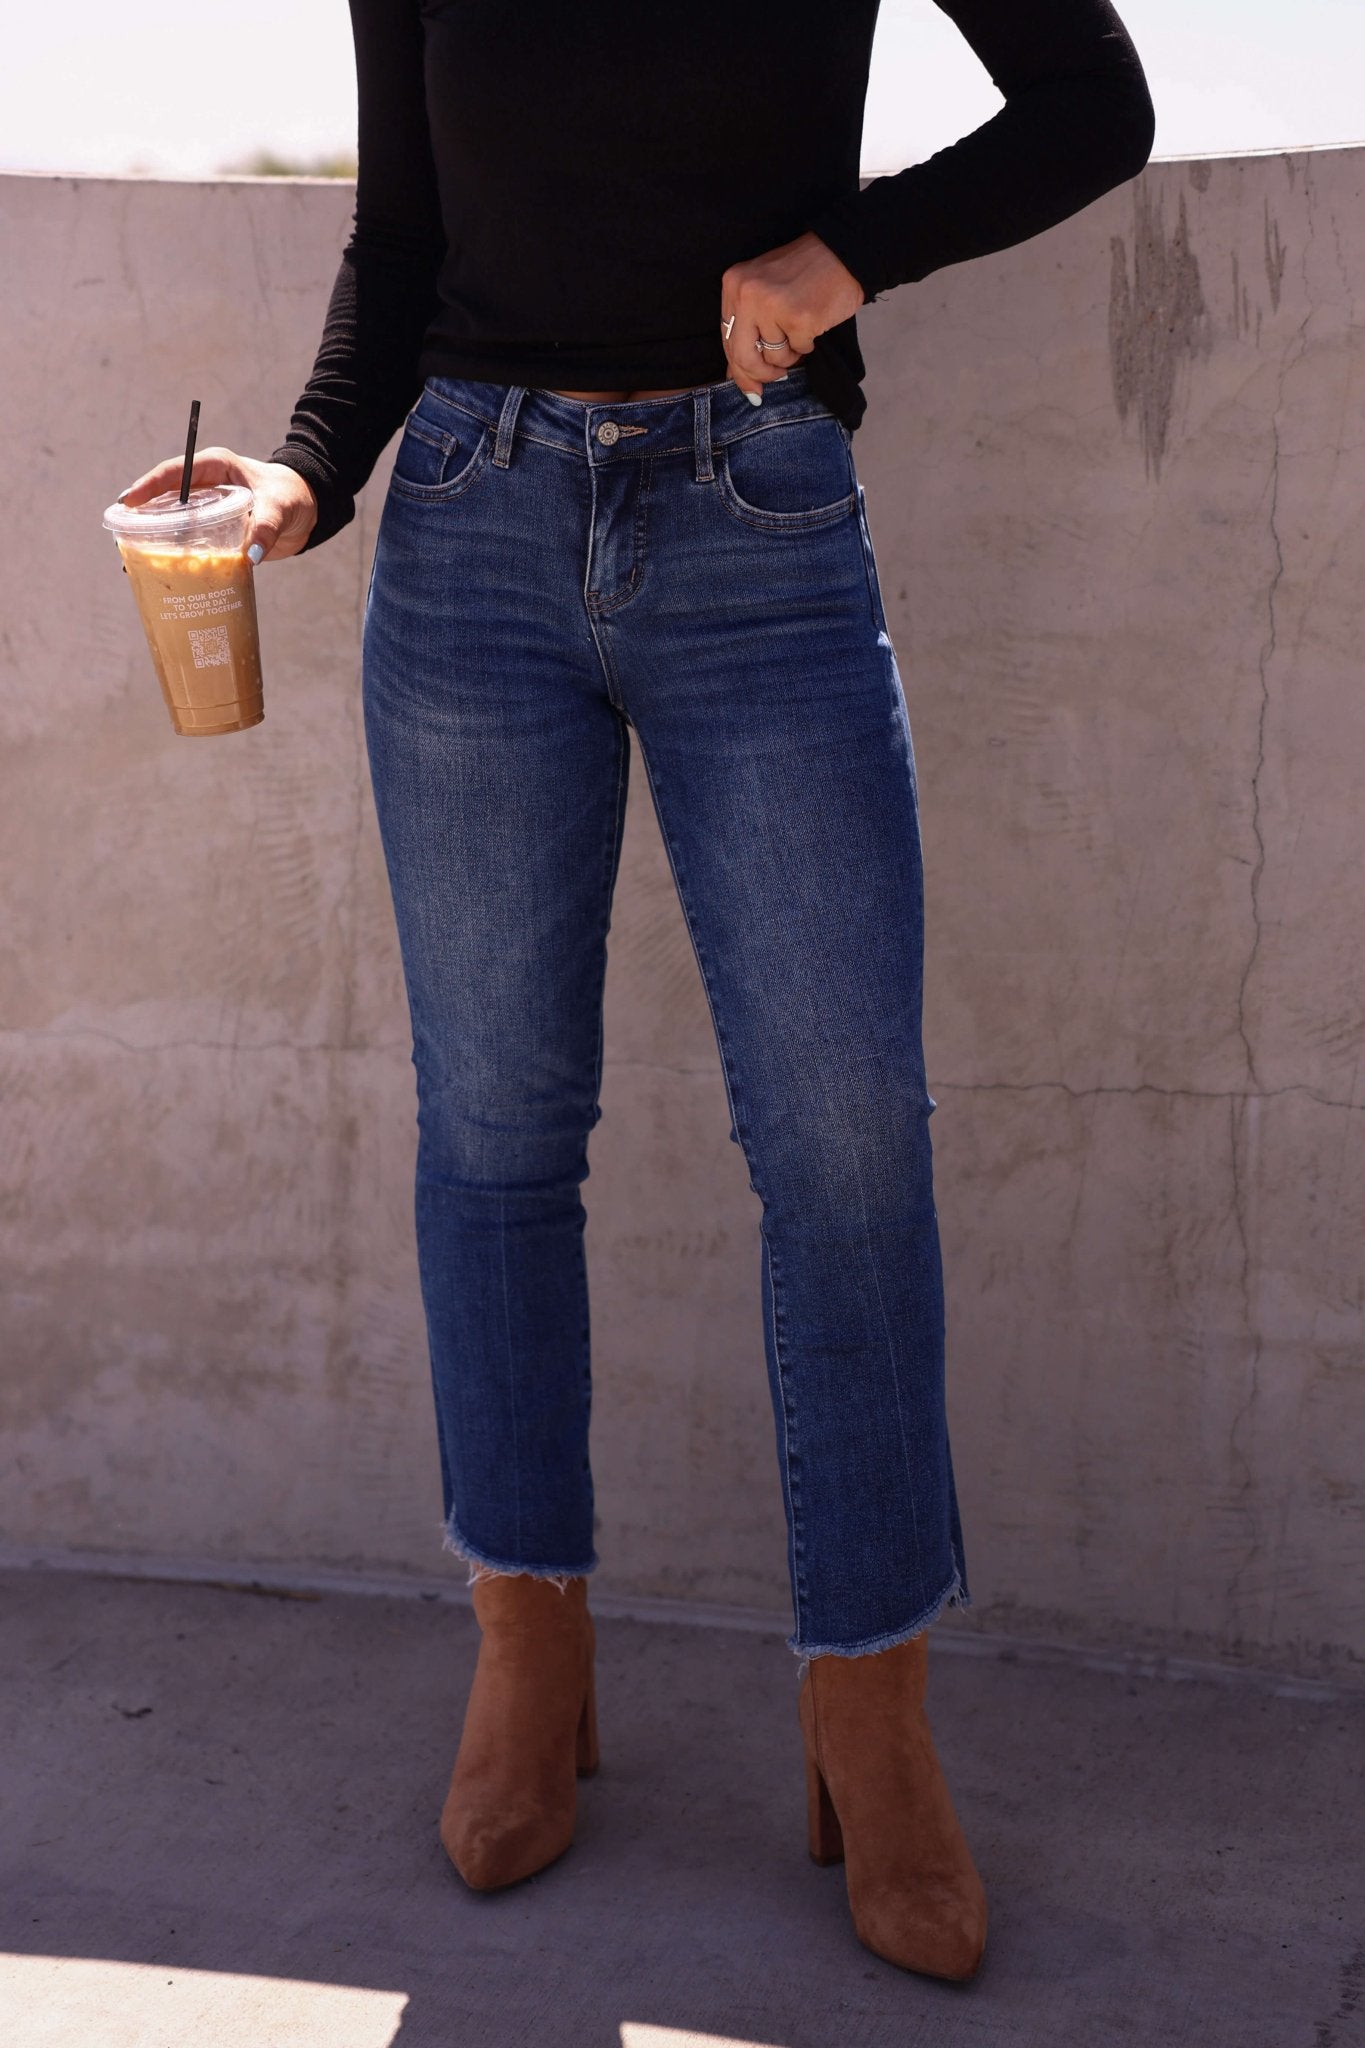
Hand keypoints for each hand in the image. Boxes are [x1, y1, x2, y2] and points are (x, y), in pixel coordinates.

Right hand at [116, 447, 317, 561]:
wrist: (306, 513)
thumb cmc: (293, 499)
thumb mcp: (280, 508)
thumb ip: (267, 528)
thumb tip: (252, 556)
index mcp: (214, 467)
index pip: (174, 473)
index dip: (149, 486)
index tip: (128, 501)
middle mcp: (205, 486)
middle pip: (164, 497)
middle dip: (141, 514)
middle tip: (118, 532)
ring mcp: (206, 508)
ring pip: (171, 519)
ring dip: (152, 535)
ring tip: (129, 556)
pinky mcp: (212, 529)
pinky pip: (187, 538)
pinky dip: (173, 552)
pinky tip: (158, 570)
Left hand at [720, 232, 864, 399]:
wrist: (841, 252)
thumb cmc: (802, 274)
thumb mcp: (763, 291)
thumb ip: (746, 327)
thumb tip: (735, 375)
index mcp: (734, 284)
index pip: (727, 340)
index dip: (739, 371)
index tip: (751, 390)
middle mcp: (748, 293)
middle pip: (743, 356)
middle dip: (761, 374)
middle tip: (777, 377)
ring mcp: (772, 306)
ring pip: (773, 357)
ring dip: (790, 354)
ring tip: (800, 331)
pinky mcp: (798, 318)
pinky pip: (799, 351)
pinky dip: (807, 344)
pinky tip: (813, 322)